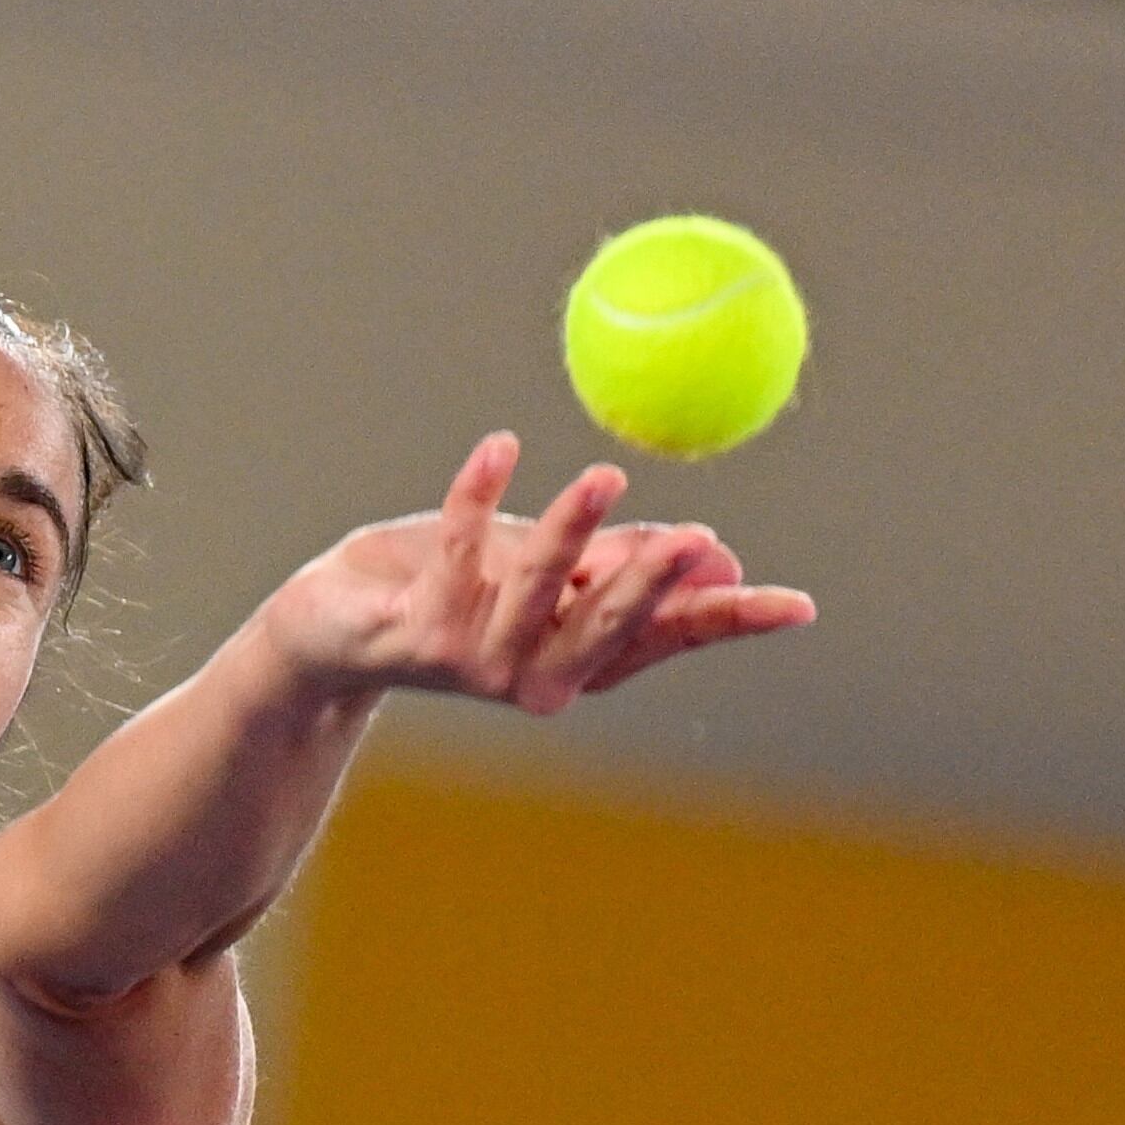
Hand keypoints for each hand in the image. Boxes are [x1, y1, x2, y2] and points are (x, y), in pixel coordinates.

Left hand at [258, 431, 814, 714]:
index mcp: (578, 655)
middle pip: (608, 630)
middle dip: (652, 586)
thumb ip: (612, 565)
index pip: (667, 637)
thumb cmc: (440, 589)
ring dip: (568, 533)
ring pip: (534, 594)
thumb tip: (715, 557)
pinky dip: (475, 497)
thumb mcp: (538, 568)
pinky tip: (496, 448)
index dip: (728, 620)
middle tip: (698, 540)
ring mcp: (474, 663)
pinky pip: (456, 556)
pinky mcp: (415, 637)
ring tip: (601, 474)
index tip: (798, 606)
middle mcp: (535, 675)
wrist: (327, 628)